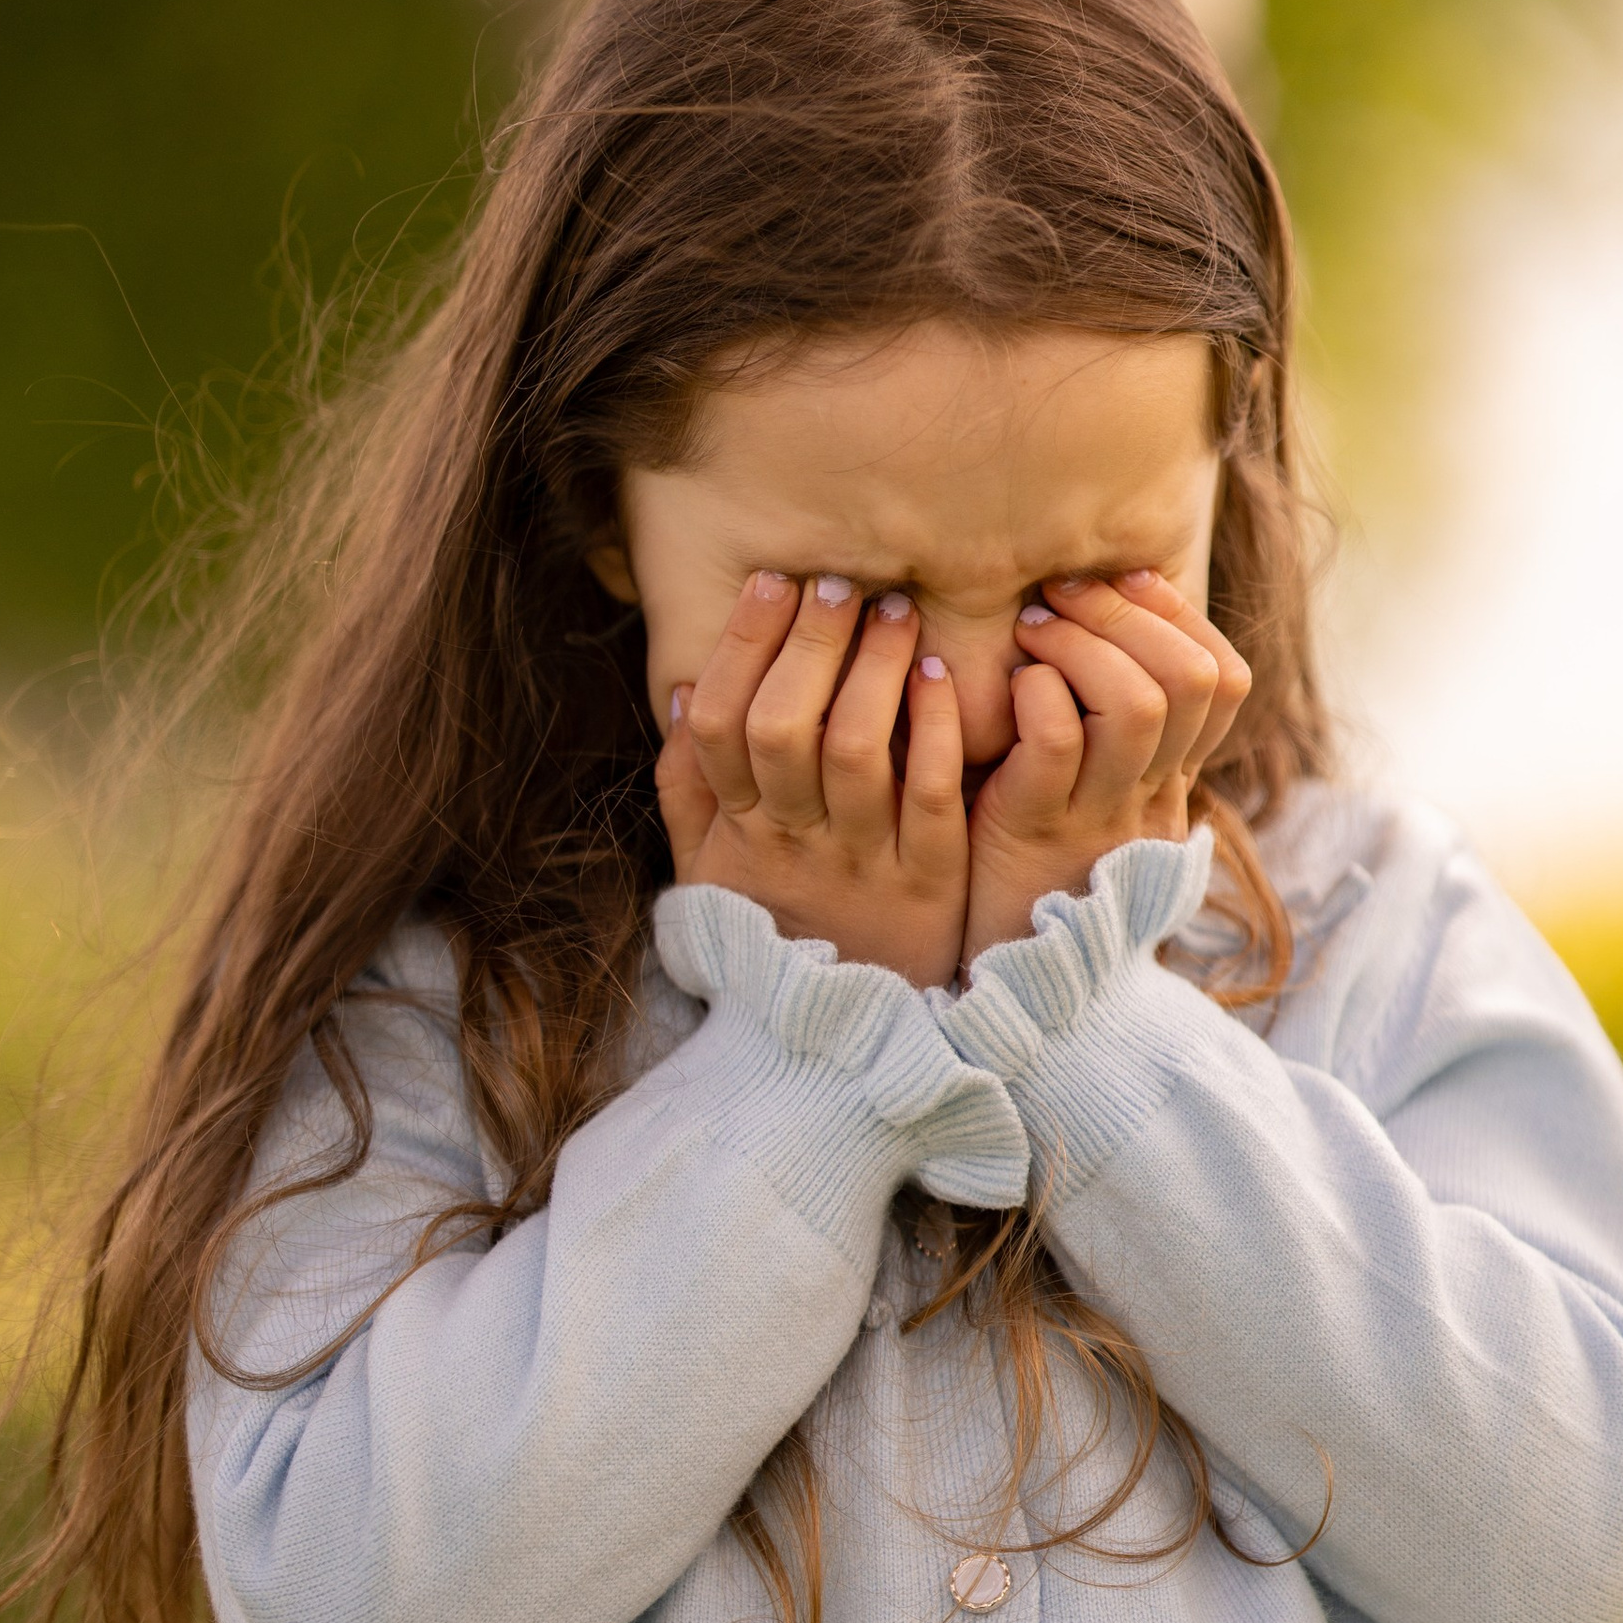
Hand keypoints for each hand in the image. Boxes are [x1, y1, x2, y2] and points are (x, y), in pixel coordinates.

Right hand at [655, 572, 968, 987]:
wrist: (840, 1041)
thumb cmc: (776, 929)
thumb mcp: (709, 872)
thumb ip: (689, 788)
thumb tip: (684, 692)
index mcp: (737, 831)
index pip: (720, 724)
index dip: (742, 645)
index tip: (772, 581)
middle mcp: (793, 842)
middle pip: (785, 727)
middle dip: (808, 643)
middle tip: (837, 583)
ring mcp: (862, 860)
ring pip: (857, 750)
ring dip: (873, 669)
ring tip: (893, 611)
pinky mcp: (931, 877)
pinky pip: (928, 791)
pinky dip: (932, 726)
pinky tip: (938, 675)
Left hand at [962, 571, 1252, 965]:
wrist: (1012, 986)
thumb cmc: (1031, 871)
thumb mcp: (1090, 799)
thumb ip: (1104, 733)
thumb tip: (1099, 628)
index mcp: (1171, 781)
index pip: (1224, 681)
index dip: (1181, 616)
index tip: (1126, 579)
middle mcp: (1151, 795)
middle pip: (1191, 678)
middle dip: (1127, 612)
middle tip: (1062, 592)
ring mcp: (1099, 815)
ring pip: (1136, 702)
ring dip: (1080, 642)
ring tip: (1030, 630)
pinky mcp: (1036, 830)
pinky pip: (1055, 739)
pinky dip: (1034, 692)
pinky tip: (1006, 687)